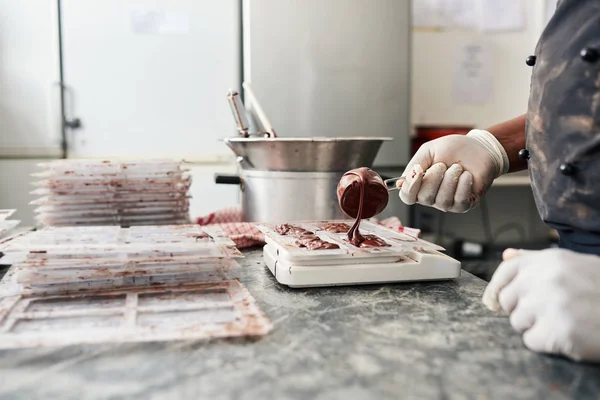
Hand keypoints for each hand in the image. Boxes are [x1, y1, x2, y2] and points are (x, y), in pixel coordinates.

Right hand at [399, 130, 508, 212]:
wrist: (478, 148)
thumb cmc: (453, 149)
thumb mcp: (429, 151)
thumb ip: (415, 164)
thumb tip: (401, 182)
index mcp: (420, 184)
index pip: (407, 196)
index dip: (410, 186)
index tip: (418, 171)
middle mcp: (432, 196)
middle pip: (424, 198)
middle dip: (434, 179)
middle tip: (443, 164)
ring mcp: (447, 202)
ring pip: (442, 201)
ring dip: (450, 181)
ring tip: (457, 167)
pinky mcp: (464, 204)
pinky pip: (460, 202)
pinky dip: (463, 186)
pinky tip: (466, 175)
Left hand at [483, 248, 599, 361]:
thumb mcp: (572, 264)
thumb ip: (536, 261)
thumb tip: (506, 256)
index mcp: (550, 260)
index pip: (506, 271)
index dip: (498, 288)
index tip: (497, 301)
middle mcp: (547, 278)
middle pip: (507, 300)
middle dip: (522, 309)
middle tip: (549, 312)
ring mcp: (552, 304)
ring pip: (517, 322)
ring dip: (535, 327)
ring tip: (563, 321)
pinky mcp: (558, 331)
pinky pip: (531, 341)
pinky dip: (546, 343)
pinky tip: (567, 335)